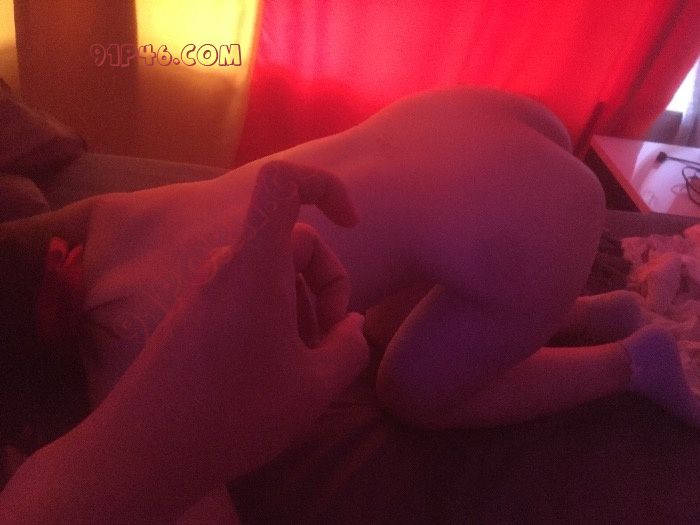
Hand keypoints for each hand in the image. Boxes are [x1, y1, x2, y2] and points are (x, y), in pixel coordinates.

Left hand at [129, 160, 369, 475]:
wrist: (141, 452)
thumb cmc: (234, 412)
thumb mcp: (314, 388)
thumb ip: (349, 348)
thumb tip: (352, 326)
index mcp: (257, 266)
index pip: (283, 182)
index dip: (325, 186)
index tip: (352, 224)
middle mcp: (226, 266)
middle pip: (293, 243)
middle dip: (326, 284)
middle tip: (328, 341)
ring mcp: (204, 290)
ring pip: (271, 275)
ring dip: (300, 308)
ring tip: (299, 366)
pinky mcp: (191, 315)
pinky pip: (245, 296)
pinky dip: (271, 320)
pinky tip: (268, 371)